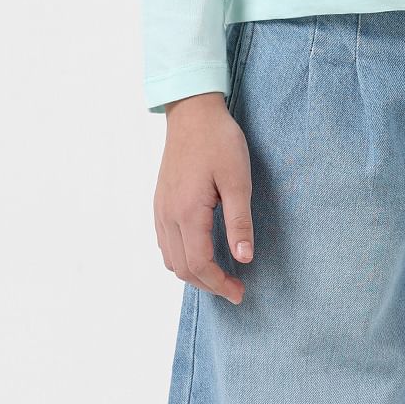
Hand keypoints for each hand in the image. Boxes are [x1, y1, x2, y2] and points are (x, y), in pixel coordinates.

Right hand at [154, 92, 254, 305]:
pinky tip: (199, 251)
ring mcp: (160, 209)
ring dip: (193, 273)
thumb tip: (244, 258)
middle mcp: (168, 215)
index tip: (240, 292)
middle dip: (208, 284)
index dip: (220, 284)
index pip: (200, 265)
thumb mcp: (237, 179)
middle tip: (234, 288)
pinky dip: (181, 257)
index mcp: (187, 212)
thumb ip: (239, 221)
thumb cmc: (218, 141)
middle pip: (182, 268)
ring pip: (170, 259)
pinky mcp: (160, 201)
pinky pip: (165, 242)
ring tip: (219, 274)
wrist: (192, 111)